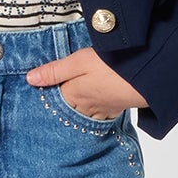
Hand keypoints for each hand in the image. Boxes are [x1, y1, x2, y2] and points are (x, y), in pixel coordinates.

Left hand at [24, 48, 147, 119]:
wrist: (147, 75)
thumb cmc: (112, 65)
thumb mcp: (78, 62)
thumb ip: (54, 71)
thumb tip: (30, 79)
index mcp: (73, 95)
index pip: (54, 100)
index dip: (48, 95)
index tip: (40, 93)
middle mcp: (86, 107)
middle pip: (68, 110)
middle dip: (62, 106)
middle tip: (54, 102)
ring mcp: (102, 110)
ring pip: (84, 114)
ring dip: (78, 111)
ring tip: (74, 104)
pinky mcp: (116, 109)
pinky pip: (101, 115)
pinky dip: (95, 113)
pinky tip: (96, 107)